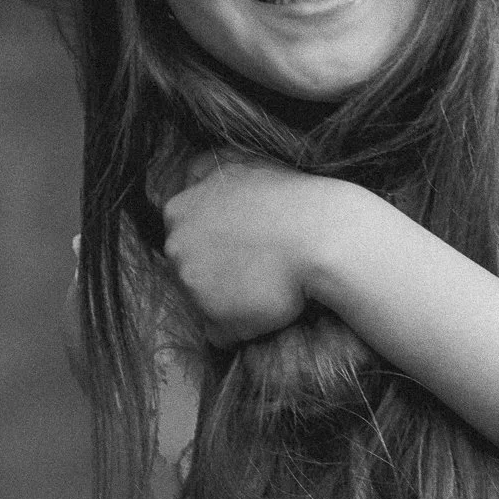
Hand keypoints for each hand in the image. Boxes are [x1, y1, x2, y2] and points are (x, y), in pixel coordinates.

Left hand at [161, 161, 349, 343]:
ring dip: (231, 299)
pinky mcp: (212, 319)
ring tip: (269, 286)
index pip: (184, 236)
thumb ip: (206, 174)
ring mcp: (190, 284)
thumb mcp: (240, 164)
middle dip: (217, 272)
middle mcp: (175, 246)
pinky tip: (268, 310)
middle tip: (259, 265)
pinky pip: (221, 334)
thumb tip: (190, 175)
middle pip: (188, 269)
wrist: (323, 237)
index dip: (217, 244)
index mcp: (178, 209)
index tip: (246, 244)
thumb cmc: (292, 199)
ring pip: (204, 301)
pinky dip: (241, 329)